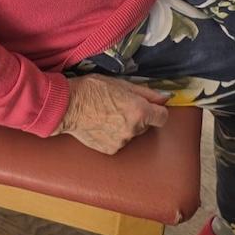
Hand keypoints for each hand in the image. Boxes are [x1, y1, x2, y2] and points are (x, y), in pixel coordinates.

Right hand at [53, 74, 169, 154]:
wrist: (69, 105)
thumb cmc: (94, 89)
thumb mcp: (122, 84)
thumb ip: (147, 92)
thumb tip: (165, 97)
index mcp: (139, 111)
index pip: (163, 117)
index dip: (157, 110)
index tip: (151, 107)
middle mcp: (134, 129)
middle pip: (146, 125)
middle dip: (139, 117)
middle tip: (121, 106)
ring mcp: (122, 142)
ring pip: (132, 133)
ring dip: (126, 126)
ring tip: (108, 114)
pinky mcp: (111, 150)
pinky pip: (119, 141)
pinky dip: (114, 134)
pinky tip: (102, 124)